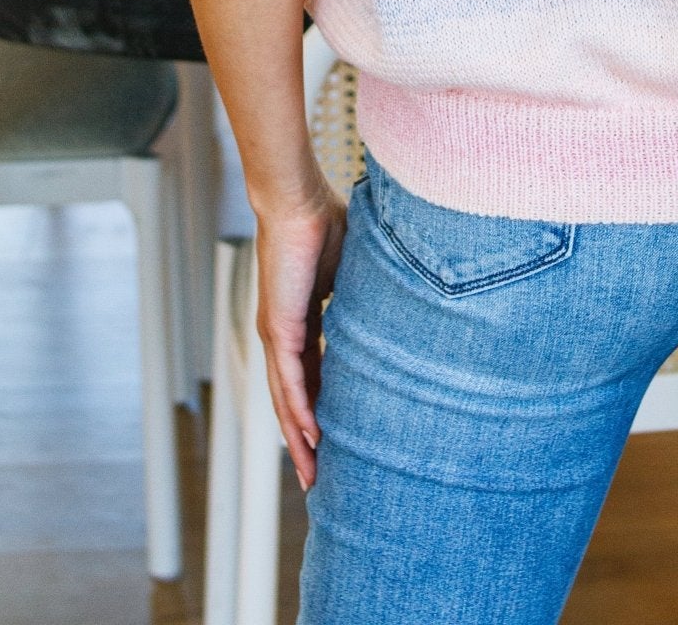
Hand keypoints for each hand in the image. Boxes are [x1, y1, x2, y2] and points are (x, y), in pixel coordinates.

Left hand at [254, 179, 347, 488]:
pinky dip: (299, 410)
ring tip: (314, 473)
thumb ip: (365, 290)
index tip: (337, 437)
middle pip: (294, 399)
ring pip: (288, 399)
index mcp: (301, 320)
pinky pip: (290, 379)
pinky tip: (310, 436)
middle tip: (320, 477)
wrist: (297, 201)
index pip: (312, 376)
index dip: (323, 408)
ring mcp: (278, 334)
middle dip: (306, 440)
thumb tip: (399, 294)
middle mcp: (284, 335)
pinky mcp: (279, 327)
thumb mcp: (352, 268)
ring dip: (299, 438)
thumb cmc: (323, 221)